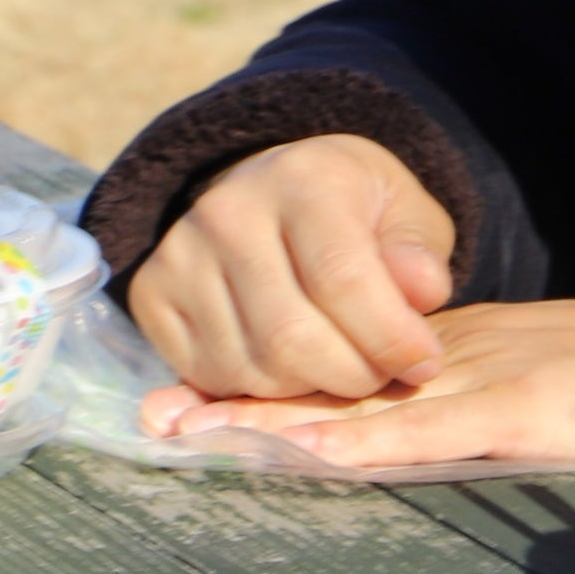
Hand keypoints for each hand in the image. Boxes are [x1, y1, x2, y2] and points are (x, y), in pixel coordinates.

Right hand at [128, 134, 458, 400]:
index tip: (423, 363)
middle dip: (353, 376)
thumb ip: (419, 252)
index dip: (389, 337)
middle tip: (382, 375)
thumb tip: (421, 293)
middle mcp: (228, 213)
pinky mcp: (151, 296)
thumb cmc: (354, 210)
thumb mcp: (406, 212)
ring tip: (340, 366)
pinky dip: (260, 393)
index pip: (342, 278)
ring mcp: (180, 255)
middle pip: (292, 337)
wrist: (273, 192)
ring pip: (253, 368)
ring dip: (310, 390)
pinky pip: (212, 377)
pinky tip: (290, 366)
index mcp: (304, 180)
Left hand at [143, 298, 574, 468]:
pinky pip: (420, 430)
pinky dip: (357, 438)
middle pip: (328, 386)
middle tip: (153, 420)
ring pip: (354, 404)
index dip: (264, 396)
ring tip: (193, 432)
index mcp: (451, 365)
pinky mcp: (513, 407)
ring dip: (268, 420)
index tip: (188, 411)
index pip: (341, 380)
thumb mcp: (533, 401)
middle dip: (238, 404)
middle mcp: (447, 368)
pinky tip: (302, 445)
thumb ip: (472, 413)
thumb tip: (408, 446)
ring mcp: (478, 383)